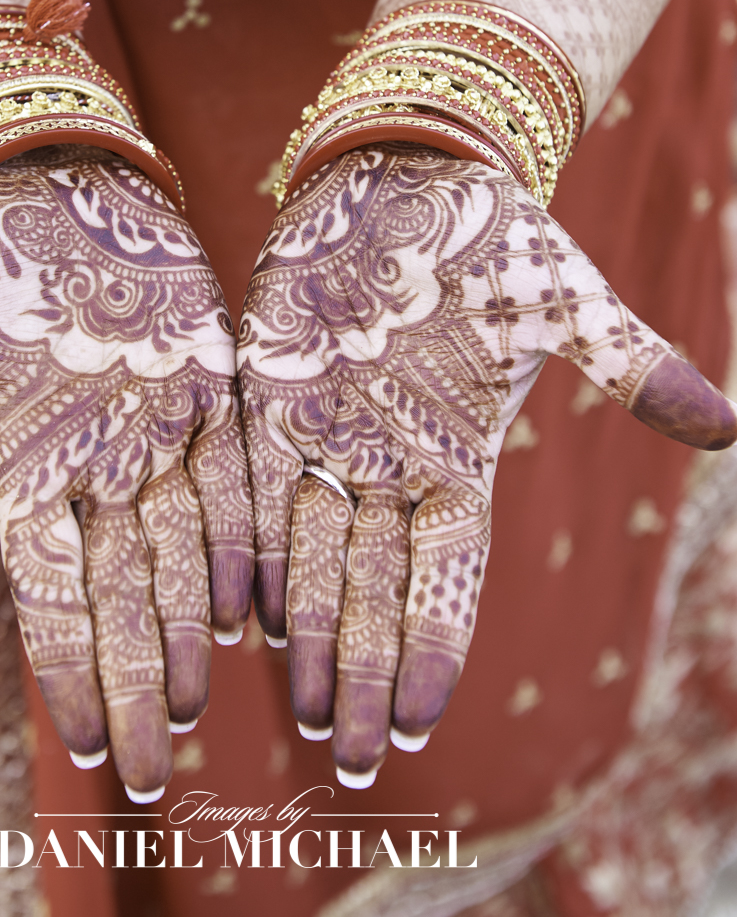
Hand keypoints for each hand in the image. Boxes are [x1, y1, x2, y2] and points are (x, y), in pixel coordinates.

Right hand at [0, 146, 253, 798]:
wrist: (54, 187)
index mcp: (28, 465)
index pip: (51, 591)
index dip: (68, 666)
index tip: (87, 744)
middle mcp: (97, 465)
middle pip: (122, 594)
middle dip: (136, 681)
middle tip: (154, 769)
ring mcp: (156, 430)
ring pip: (183, 550)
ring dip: (192, 628)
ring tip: (202, 707)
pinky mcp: (207, 386)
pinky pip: (232, 476)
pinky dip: (245, 539)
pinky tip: (259, 603)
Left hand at [237, 145, 733, 785]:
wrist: (411, 168)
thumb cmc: (496, 235)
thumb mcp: (566, 307)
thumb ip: (629, 370)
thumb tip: (729, 427)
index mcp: (456, 460)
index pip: (444, 576)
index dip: (432, 647)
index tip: (420, 723)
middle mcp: (387, 464)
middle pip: (374, 589)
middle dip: (364, 672)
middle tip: (349, 757)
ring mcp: (326, 434)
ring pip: (311, 555)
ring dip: (307, 634)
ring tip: (299, 713)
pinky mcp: (272, 394)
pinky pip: (254, 485)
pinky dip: (247, 548)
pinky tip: (238, 613)